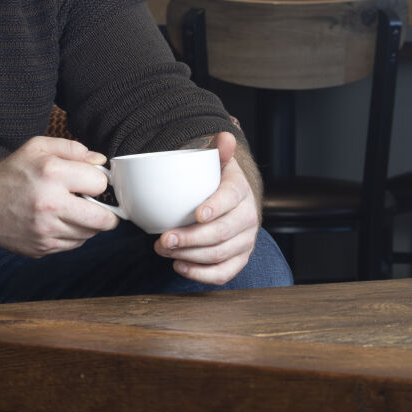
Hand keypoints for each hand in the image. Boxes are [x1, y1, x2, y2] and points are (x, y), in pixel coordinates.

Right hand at [0, 136, 119, 256]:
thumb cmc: (11, 174)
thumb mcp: (37, 148)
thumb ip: (72, 149)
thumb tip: (100, 162)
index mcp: (51, 174)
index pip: (100, 184)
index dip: (99, 181)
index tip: (92, 182)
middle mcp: (50, 204)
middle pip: (103, 219)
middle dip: (107, 212)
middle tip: (99, 205)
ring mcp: (46, 231)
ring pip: (90, 234)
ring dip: (88, 223)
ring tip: (72, 210)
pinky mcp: (42, 248)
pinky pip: (74, 245)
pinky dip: (73, 234)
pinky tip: (59, 221)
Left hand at [154, 132, 259, 284]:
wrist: (229, 201)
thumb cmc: (216, 182)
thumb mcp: (217, 162)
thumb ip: (219, 150)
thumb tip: (226, 137)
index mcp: (241, 190)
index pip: (231, 199)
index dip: (216, 207)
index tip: (196, 214)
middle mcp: (248, 217)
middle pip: (222, 233)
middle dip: (191, 239)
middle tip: (163, 239)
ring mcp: (245, 241)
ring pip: (220, 255)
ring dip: (189, 256)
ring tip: (163, 250)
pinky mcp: (239, 259)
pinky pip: (224, 274)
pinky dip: (201, 274)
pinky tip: (179, 266)